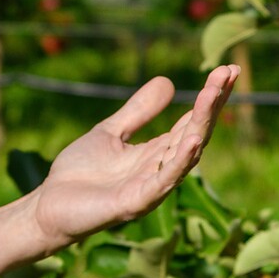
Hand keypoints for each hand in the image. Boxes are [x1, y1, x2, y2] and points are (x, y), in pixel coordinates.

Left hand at [29, 64, 239, 247]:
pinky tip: (193, 139)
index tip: (228, 70)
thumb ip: (138, 112)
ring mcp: (151, 188)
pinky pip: (163, 181)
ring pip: (185, 154)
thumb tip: (168, 81)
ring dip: (201, 125)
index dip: (210, 98)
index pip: (191, 122)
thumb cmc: (78, 175)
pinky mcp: (135, 203)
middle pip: (195, 134)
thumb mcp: (110, 132)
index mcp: (156, 153)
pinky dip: (180, 161)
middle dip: (212, 104)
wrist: (48, 206)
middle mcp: (160, 170)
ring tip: (213, 95)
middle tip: (230, 73)